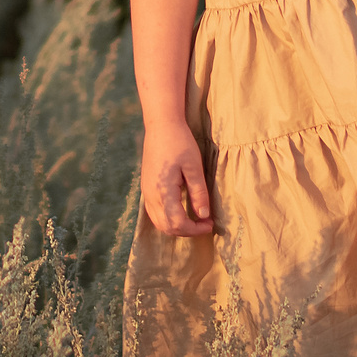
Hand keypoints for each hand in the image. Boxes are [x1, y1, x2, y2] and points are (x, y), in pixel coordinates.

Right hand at [141, 121, 213, 236]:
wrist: (160, 126)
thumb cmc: (179, 143)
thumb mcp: (194, 167)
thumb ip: (198, 193)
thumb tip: (204, 215)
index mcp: (163, 191)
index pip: (177, 223)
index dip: (195, 229)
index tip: (210, 223)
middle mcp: (151, 195)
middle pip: (166, 227)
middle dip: (186, 231)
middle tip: (204, 223)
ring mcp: (146, 192)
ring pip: (158, 222)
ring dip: (177, 226)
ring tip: (195, 219)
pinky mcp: (146, 187)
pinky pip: (154, 212)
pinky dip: (168, 219)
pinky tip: (182, 210)